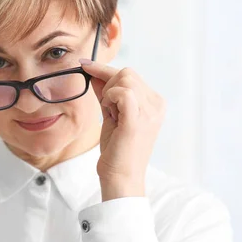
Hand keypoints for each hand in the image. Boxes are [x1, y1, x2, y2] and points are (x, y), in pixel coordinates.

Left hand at [79, 59, 165, 199]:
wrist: (121, 176)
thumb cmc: (116, 150)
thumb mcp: (111, 115)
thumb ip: (105, 93)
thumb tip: (94, 73)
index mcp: (154, 102)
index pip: (130, 74)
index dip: (105, 69)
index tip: (85, 64)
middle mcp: (156, 104)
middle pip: (127, 73)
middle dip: (108, 85)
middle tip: (106, 107)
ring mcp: (150, 111)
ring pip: (124, 79)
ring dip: (109, 94)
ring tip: (110, 114)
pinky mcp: (138, 120)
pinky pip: (123, 93)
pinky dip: (110, 98)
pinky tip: (109, 112)